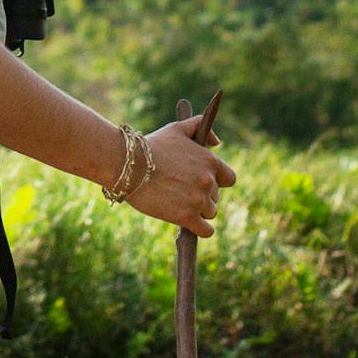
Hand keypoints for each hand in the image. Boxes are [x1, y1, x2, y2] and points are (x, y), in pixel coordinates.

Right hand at [124, 120, 233, 235]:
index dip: (216, 181)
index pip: (229, 178)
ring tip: (178, 204)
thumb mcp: (177, 129)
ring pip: (209, 213)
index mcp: (210, 161)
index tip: (201, 182)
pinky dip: (201, 229)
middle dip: (201, 195)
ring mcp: (198, 200)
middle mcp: (208, 181)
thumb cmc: (151, 146)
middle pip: (215, 197)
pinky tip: (190, 224)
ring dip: (198, 211)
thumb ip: (200, 126)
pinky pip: (206, 231)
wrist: (129, 165)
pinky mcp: (187, 217)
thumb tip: (217, 142)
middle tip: (180, 191)